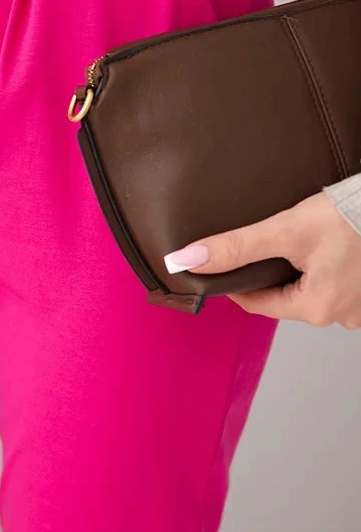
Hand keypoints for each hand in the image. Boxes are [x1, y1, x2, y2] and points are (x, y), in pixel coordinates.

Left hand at [163, 192, 360, 327]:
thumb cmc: (353, 214)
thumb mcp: (285, 229)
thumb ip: (235, 247)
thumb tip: (187, 261)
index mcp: (316, 309)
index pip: (257, 305)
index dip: (237, 284)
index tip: (224, 265)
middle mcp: (341, 316)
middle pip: (285, 298)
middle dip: (272, 274)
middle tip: (269, 243)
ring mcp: (360, 307)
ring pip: (312, 291)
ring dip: (301, 271)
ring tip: (302, 243)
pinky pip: (336, 285)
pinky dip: (324, 268)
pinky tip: (325, 247)